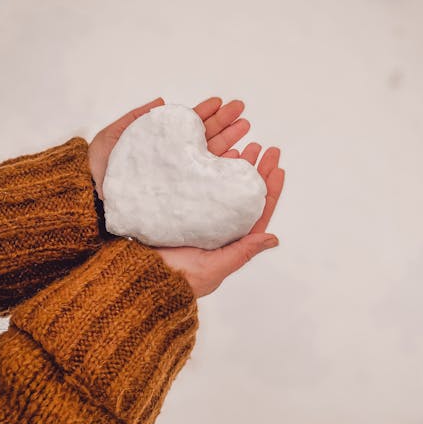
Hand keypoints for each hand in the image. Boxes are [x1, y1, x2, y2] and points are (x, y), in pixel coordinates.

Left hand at [89, 96, 250, 198]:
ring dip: (229, 141)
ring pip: (209, 157)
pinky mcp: (181, 196)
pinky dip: (221, 168)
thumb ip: (136, 119)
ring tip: (245, 128)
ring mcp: (179, 178)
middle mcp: (173, 161)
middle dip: (224, 123)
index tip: (220, 102)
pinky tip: (235, 158)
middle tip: (242, 110)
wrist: (92, 200)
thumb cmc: (99, 171)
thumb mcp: (114, 136)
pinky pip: (205, 180)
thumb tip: (161, 101)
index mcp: (160, 145)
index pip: (187, 126)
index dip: (204, 113)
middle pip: (204, 138)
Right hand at [157, 145, 284, 297]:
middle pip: (245, 193)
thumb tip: (273, 238)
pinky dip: (213, 167)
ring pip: (226, 183)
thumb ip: (243, 251)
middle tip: (267, 150)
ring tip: (248, 146)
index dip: (270, 189)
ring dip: (238, 165)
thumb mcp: (216, 267)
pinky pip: (203, 181)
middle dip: (258, 170)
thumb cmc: (181, 278)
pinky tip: (221, 153)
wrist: (144, 274)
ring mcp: (202, 214)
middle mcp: (219, 224)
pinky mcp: (183, 206)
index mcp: (232, 239)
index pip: (258, 211)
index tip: (277, 168)